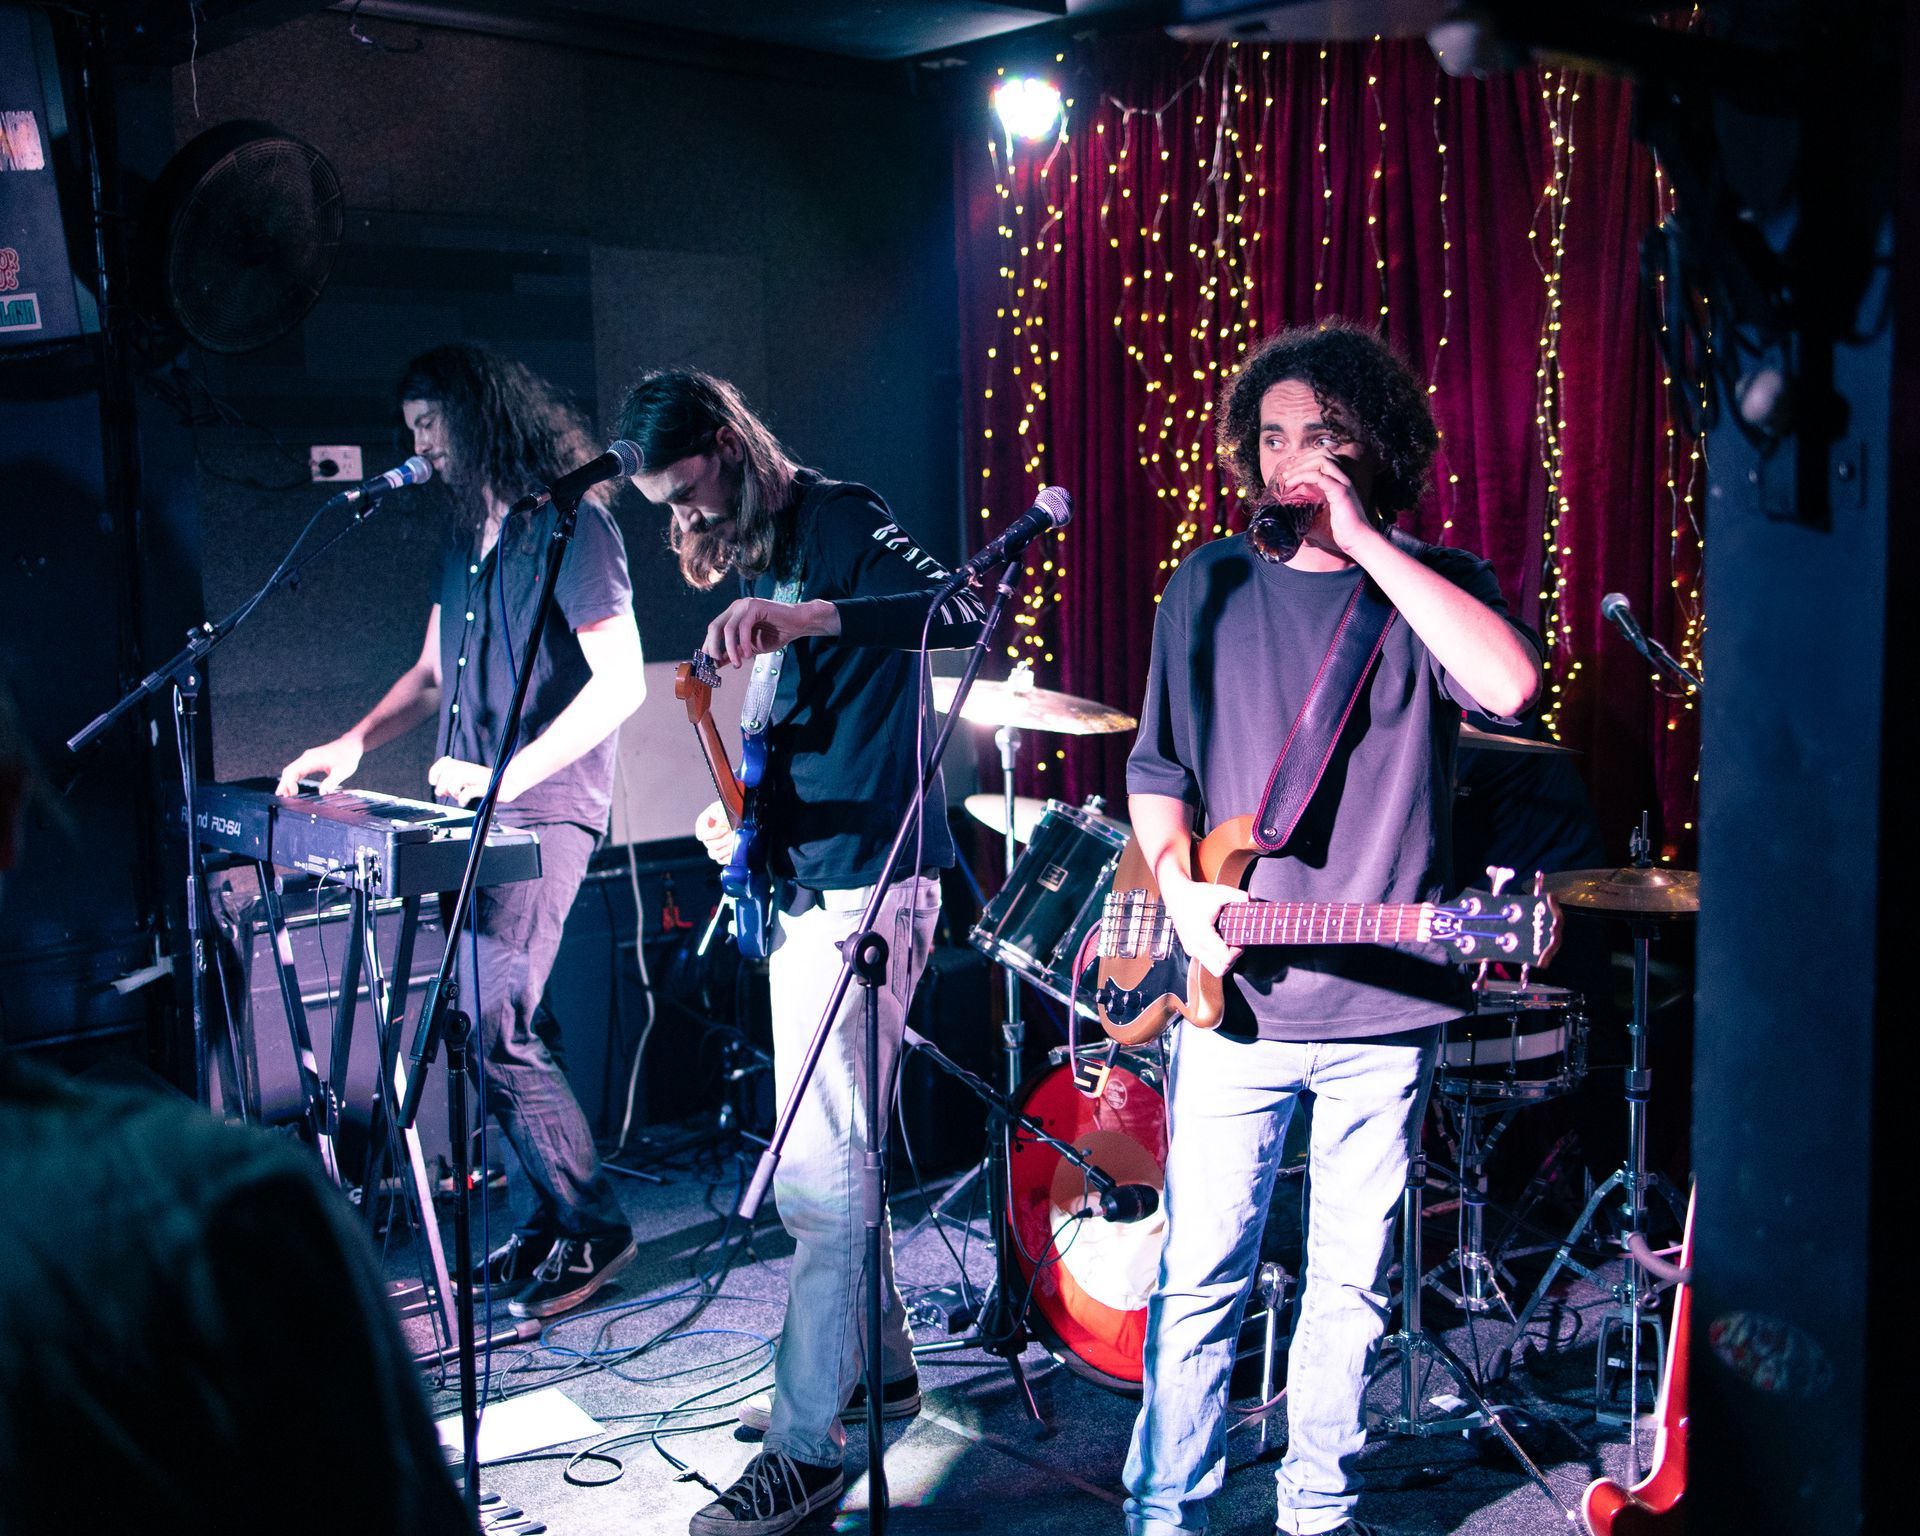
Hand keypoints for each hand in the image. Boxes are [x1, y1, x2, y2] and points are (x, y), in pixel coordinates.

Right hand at [276, 736, 363, 795]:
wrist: (352, 745)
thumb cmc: (348, 757)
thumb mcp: (342, 771)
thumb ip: (331, 782)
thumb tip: (322, 793)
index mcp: (311, 759)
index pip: (292, 772)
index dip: (289, 784)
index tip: (292, 795)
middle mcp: (307, 758)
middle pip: (289, 771)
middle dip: (284, 784)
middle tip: (280, 797)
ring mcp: (308, 759)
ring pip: (292, 771)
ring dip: (288, 782)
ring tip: (286, 795)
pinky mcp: (312, 761)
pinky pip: (299, 770)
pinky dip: (294, 779)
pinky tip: (294, 788)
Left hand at [428, 755, 521, 805]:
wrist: (512, 781)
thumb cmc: (492, 782)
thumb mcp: (472, 779)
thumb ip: (458, 780)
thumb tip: (442, 788)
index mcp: (465, 766)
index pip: (444, 763)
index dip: (435, 772)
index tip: (433, 781)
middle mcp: (470, 769)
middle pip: (448, 772)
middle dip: (442, 785)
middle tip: (446, 794)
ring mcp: (477, 777)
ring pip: (456, 779)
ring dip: (452, 790)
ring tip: (456, 797)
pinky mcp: (486, 786)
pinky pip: (469, 791)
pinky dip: (463, 798)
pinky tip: (463, 802)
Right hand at [693, 799, 734, 864]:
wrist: (739, 814)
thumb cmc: (730, 809)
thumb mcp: (724, 807)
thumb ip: (721, 813)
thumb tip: (720, 822)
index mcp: (703, 824)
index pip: (701, 835)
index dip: (714, 833)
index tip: (725, 828)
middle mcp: (707, 836)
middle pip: (709, 845)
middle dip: (723, 840)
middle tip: (733, 834)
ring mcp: (713, 845)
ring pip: (713, 854)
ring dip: (725, 849)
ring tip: (734, 841)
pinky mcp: (721, 852)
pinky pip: (720, 860)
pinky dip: (727, 857)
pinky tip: (735, 850)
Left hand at [702, 597, 838, 669]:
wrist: (799, 624)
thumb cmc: (777, 634)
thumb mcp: (751, 648)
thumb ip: (734, 653)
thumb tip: (717, 663)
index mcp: (732, 616)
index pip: (713, 630)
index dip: (708, 647)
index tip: (709, 665)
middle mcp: (735, 608)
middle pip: (714, 627)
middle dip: (713, 647)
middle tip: (716, 664)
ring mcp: (745, 605)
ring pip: (727, 628)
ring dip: (730, 649)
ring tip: (738, 663)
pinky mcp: (756, 606)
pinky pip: (744, 627)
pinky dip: (744, 643)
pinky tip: (750, 654)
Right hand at [1159, 869, 1246, 978]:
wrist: (1175, 894)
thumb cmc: (1195, 894)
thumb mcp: (1219, 892)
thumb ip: (1238, 896)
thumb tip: (1250, 901)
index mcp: (1202, 935)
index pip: (1225, 959)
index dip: (1237, 951)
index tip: (1240, 940)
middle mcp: (1195, 946)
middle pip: (1219, 970)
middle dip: (1231, 959)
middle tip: (1235, 944)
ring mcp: (1191, 949)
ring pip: (1213, 968)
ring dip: (1223, 960)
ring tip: (1228, 942)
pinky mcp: (1190, 949)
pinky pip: (1206, 960)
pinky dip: (1215, 956)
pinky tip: (1219, 940)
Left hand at [1279, 451, 1379, 557]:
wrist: (1358, 540)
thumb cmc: (1343, 529)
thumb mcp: (1324, 512)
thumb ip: (1313, 503)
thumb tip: (1294, 507)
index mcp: (1341, 479)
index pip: (1325, 457)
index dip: (1306, 458)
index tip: (1290, 467)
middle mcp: (1344, 477)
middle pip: (1323, 453)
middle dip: (1302, 458)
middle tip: (1286, 469)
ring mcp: (1344, 483)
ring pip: (1322, 460)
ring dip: (1301, 465)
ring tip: (1286, 476)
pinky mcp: (1341, 492)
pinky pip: (1320, 476)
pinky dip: (1302, 476)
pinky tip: (1291, 483)